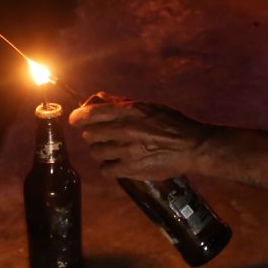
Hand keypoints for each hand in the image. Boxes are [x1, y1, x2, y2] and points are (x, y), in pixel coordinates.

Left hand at [68, 92, 210, 180]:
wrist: (191, 147)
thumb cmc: (173, 124)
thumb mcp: (149, 107)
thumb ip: (122, 103)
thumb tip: (100, 97)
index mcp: (130, 112)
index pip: (91, 113)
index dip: (79, 116)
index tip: (76, 119)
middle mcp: (125, 130)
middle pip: (90, 134)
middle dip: (94, 134)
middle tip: (104, 136)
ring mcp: (127, 151)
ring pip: (96, 152)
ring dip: (101, 151)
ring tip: (114, 150)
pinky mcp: (130, 169)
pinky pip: (105, 169)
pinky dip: (109, 167)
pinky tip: (118, 163)